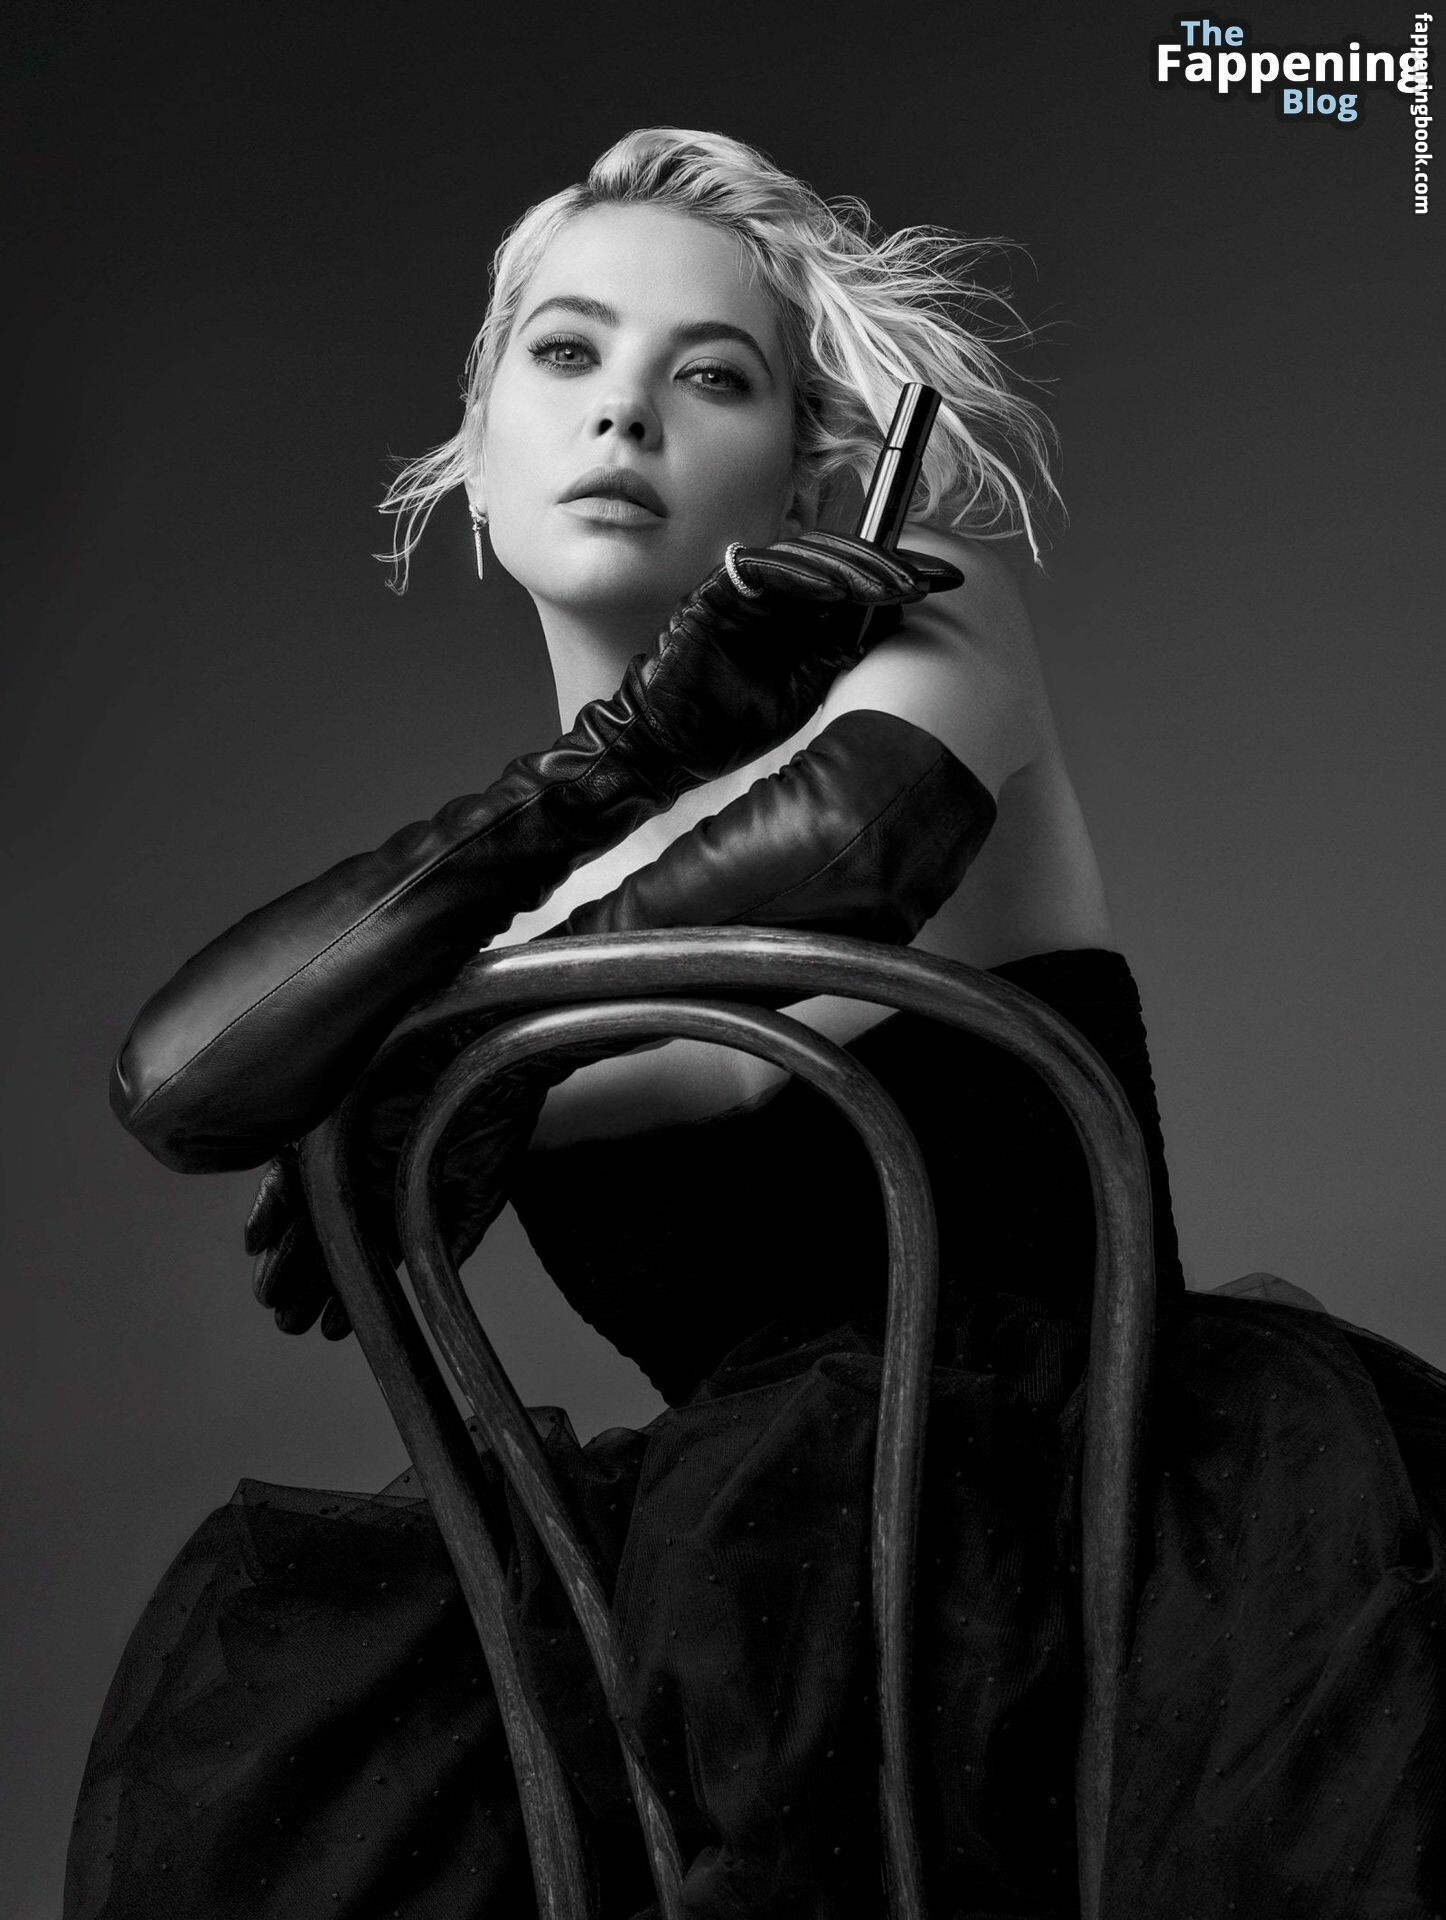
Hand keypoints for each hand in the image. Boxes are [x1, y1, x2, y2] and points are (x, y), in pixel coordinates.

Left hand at [244, 1025, 550, 1341]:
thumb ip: (452, 1234)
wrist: (482, 1044)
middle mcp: (368, 1172)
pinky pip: (286, 1168)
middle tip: (289, 1322)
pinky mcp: (321, 1121)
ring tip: (273, 1299)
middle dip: (306, 1283)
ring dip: (285, 1258)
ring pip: (303, 1214)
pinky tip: (258, 1241)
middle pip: (328, 1237)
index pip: (368, 1249)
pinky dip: (271, 1206)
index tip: (332, 1329)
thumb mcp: (481, 1186)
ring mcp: (343, 1148)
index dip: (347, 1290)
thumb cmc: (492, 1106)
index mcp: (404, 1189)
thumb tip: (429, 1280)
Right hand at [635, 530, 962, 783]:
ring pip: (806, 556)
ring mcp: (746, 588)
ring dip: (852, 565)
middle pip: (837, 559)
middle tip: (929, 575)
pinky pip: (762, 569)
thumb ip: (835, 654)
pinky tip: (836, 585)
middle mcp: (776, 593)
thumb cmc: (730, 723)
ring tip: (893, 578)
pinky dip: (801, 573)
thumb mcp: (802, 689)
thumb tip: (887, 625)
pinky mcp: (717, 592)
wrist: (668, 745)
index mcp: (799, 614)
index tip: (945, 583)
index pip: (854, 581)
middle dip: (887, 565)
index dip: (897, 578)